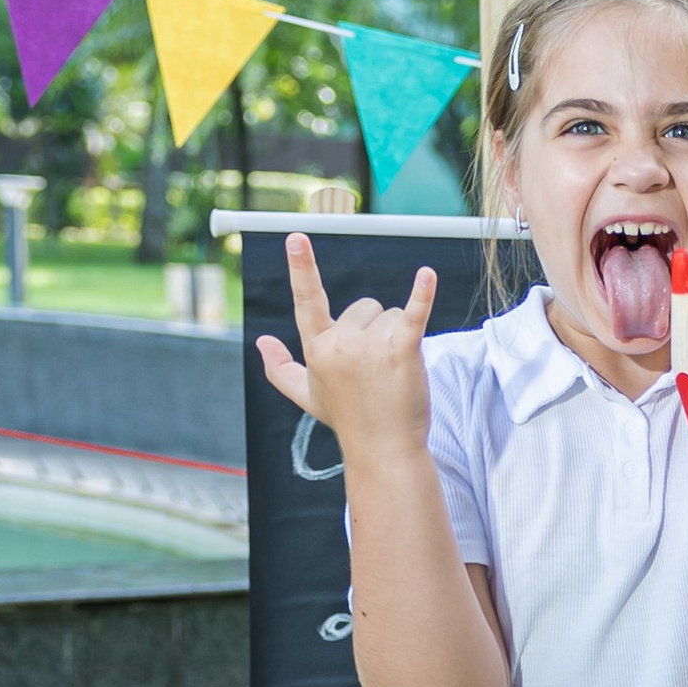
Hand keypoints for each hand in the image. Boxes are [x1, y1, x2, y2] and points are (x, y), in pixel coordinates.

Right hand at [255, 233, 434, 455]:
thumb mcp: (306, 395)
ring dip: (399, 337)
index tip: (296, 237)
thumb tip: (260, 343)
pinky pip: (414, 313)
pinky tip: (427, 275)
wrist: (383, 449)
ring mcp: (371, 347)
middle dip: (376, 331)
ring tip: (394, 373)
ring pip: (393, 314)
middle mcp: (340, 343)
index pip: (307, 300)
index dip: (302, 267)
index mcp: (317, 347)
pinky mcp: (402, 351)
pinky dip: (422, 294)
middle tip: (378, 370)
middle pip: (366, 308)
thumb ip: (280, 368)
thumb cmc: (348, 419)